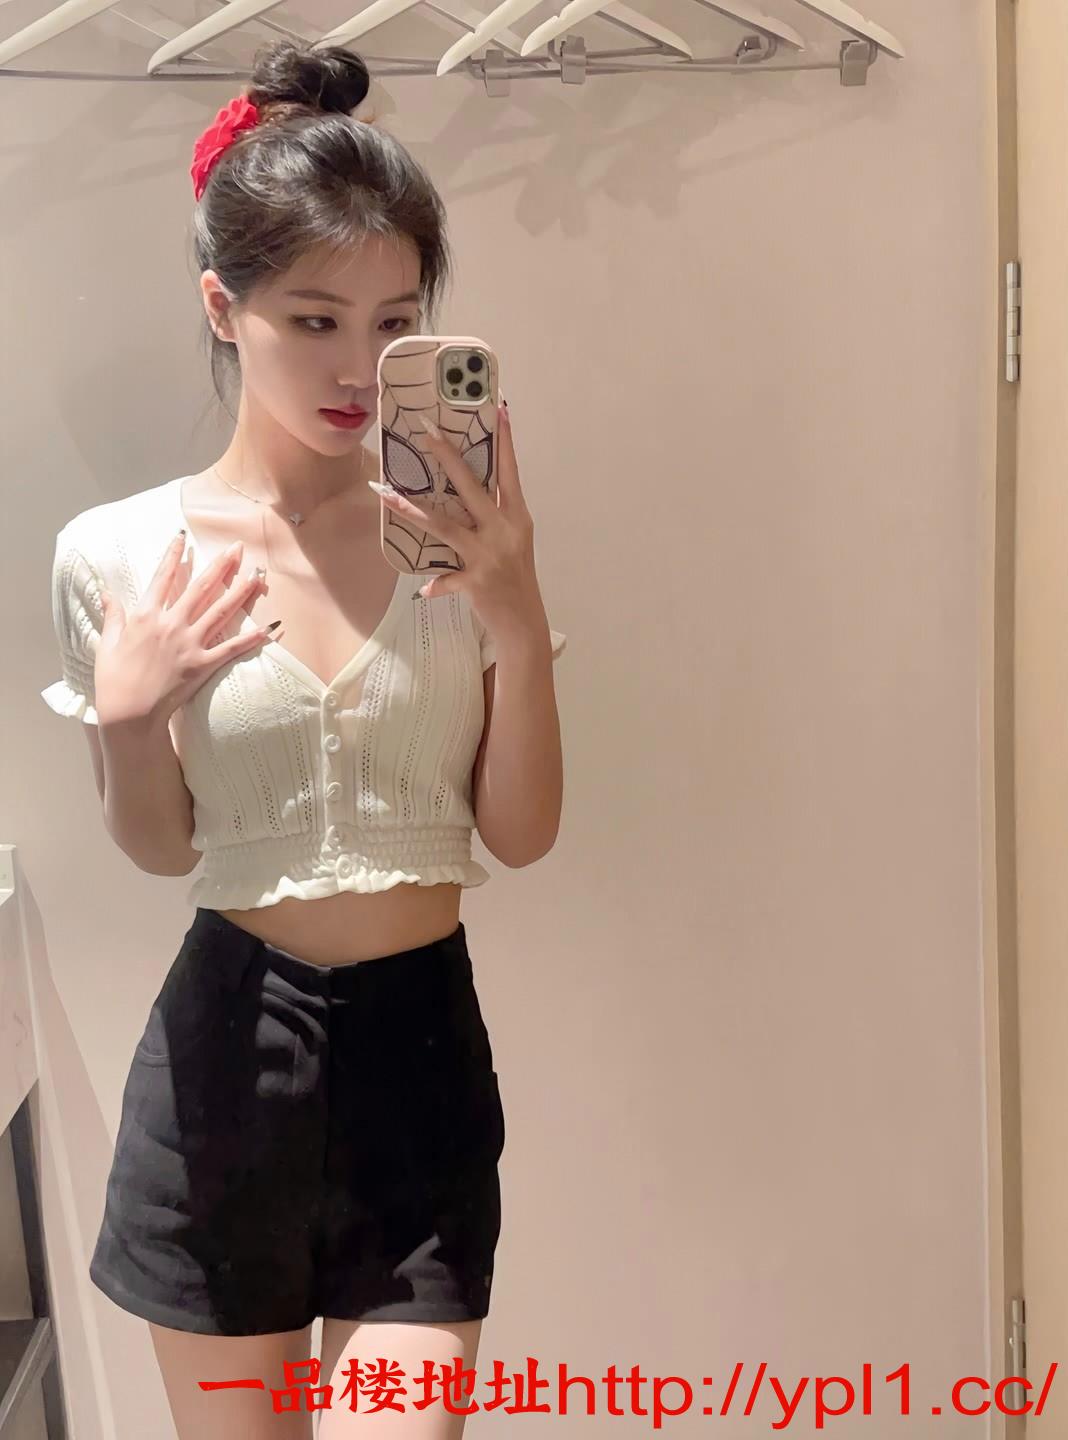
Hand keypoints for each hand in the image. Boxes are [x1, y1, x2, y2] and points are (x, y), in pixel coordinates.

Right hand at [93, 535, 272, 725]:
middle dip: (220, 565)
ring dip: (240, 590)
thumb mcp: (106, 644)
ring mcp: (189, 644)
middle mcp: (170, 624)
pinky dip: (252, 638)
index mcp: (145, 616)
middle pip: (200, 588)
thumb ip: (112, 615)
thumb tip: (106, 592)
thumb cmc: (113, 680)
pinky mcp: (202, 665)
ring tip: (257, 573)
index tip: (182, 536)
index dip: (172, 556)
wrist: (128, 714)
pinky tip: (270, 628)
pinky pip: (231, 648)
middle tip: (236, 547)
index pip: (162, 578)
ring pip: (220, 611)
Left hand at [371, 403, 549, 644]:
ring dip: (412, 509)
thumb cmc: (516, 578)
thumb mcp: (513, 542)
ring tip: (386, 493)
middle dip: (448, 456)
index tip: (500, 408)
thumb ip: (494, 518)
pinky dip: (436, 584)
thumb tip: (467, 493)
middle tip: (428, 429)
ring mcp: (489, 555)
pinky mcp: (476, 581)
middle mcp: (504, 530)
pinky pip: (446, 579)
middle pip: (472, 486)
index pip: (509, 471)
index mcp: (517, 517)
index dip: (505, 440)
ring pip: (445, 525)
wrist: (525, 624)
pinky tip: (425, 589)